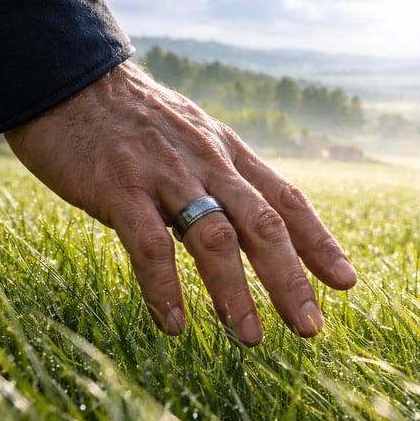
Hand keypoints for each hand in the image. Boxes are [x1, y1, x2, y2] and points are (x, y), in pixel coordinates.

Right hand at [4, 61, 355, 345]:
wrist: (74, 82)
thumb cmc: (140, 121)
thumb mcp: (198, 139)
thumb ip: (227, 179)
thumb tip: (258, 222)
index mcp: (231, 156)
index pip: (287, 202)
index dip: (319, 243)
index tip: (345, 282)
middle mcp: (210, 165)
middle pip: (263, 227)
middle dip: (290, 279)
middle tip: (310, 327)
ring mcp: (167, 176)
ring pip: (214, 238)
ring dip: (234, 293)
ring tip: (249, 338)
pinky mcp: (121, 188)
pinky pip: (149, 245)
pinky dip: (163, 288)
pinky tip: (172, 325)